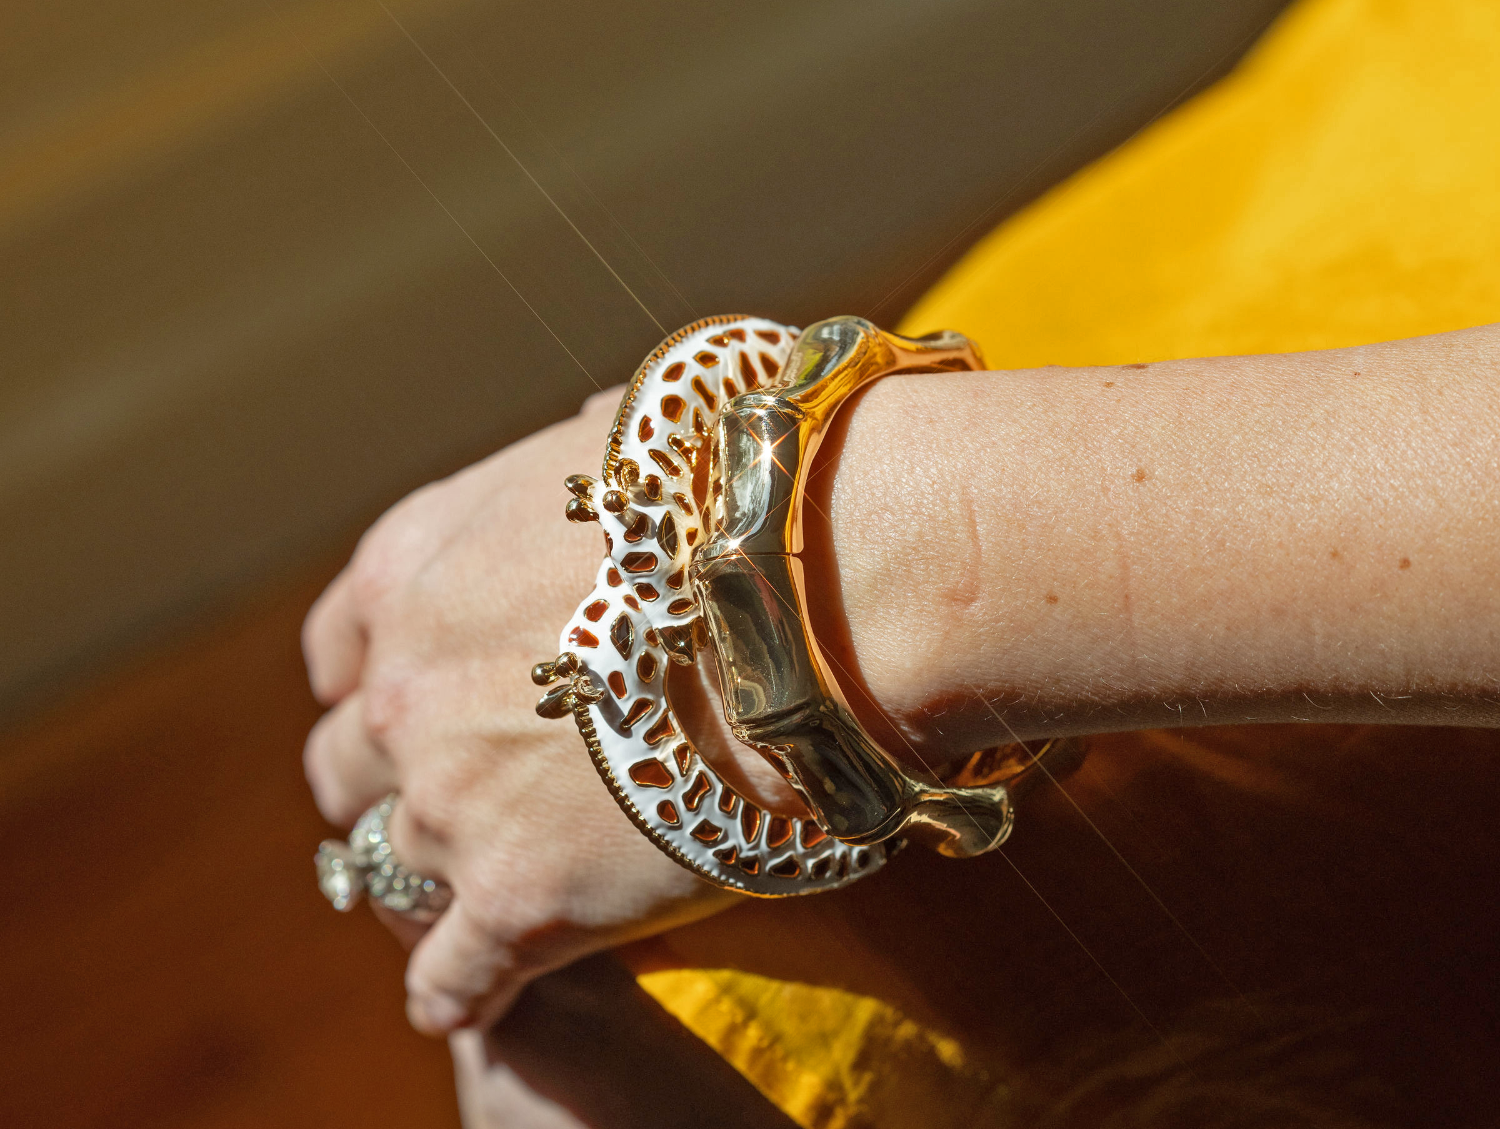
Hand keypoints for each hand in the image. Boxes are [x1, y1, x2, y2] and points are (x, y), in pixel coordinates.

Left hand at [301, 389, 741, 1034]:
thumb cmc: (734, 488)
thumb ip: (571, 473)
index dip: (378, 682)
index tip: (416, 703)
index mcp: (413, 571)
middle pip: (349, 765)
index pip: (340, 651)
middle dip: (393, 780)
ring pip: (389, 872)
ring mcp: (452, 803)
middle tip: (454, 798)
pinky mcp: (519, 901)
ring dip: (430, 881)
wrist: (808, 583)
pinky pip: (455, 978)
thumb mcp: (621, 438)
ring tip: (471, 896)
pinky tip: (475, 993)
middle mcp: (406, 689)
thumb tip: (596, 453)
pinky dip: (460, 989)